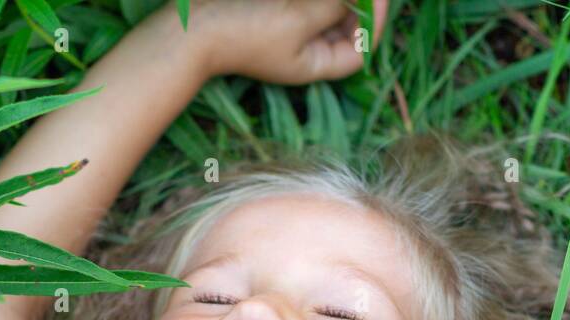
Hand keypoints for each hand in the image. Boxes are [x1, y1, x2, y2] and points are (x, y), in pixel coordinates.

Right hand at [178, 0, 390, 83]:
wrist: (194, 26)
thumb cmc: (245, 30)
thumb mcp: (299, 18)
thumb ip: (335, 5)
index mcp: (315, 63)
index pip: (362, 50)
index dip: (375, 22)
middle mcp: (306, 50)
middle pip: (348, 28)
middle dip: (357, 4)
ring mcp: (290, 31)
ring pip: (327, 13)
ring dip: (337, 1)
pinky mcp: (276, 14)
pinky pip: (306, 7)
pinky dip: (316, 2)